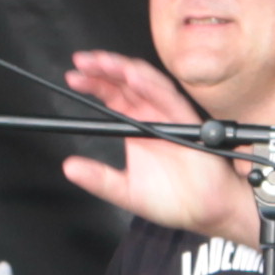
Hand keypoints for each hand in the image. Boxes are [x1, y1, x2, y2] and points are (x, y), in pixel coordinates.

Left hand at [58, 48, 259, 243]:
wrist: (205, 211)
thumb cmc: (172, 199)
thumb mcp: (125, 191)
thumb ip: (99, 179)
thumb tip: (70, 168)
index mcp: (136, 125)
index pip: (112, 94)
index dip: (93, 83)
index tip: (73, 77)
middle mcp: (152, 115)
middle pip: (126, 81)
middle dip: (104, 68)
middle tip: (83, 62)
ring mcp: (169, 115)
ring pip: (146, 83)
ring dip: (125, 69)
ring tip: (103, 63)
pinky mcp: (186, 122)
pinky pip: (169, 99)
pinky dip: (151, 86)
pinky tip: (134, 78)